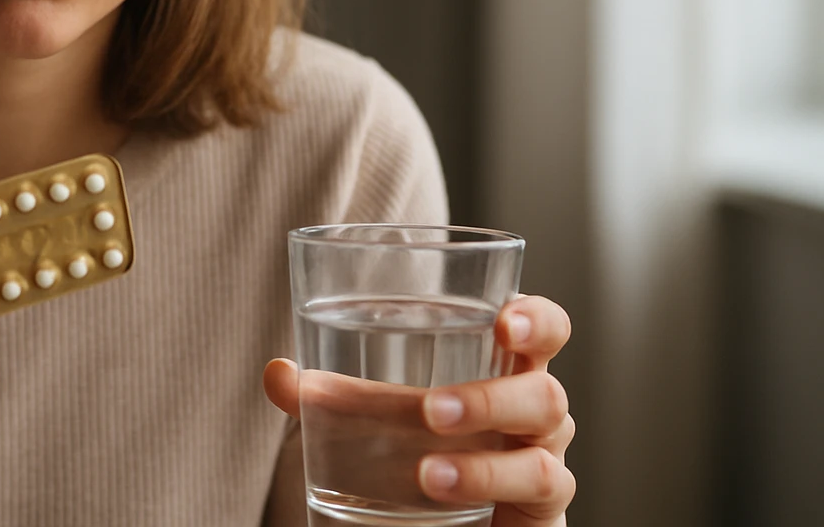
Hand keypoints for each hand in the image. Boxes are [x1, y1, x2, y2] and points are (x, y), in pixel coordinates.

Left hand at [264, 295, 574, 525]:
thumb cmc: (427, 453)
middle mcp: (534, 408)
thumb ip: (329, 399)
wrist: (455, 524)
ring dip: (483, 456)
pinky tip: (445, 489)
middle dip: (489, 396)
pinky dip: (489, 482)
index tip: (503, 317)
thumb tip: (279, 373)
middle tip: (429, 409)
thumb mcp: (377, 425)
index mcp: (502, 367)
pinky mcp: (543, 504)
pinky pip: (539, 487)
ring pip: (540, 447)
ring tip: (427, 473)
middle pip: (544, 389)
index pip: (542, 328)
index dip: (535, 318)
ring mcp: (543, 457)